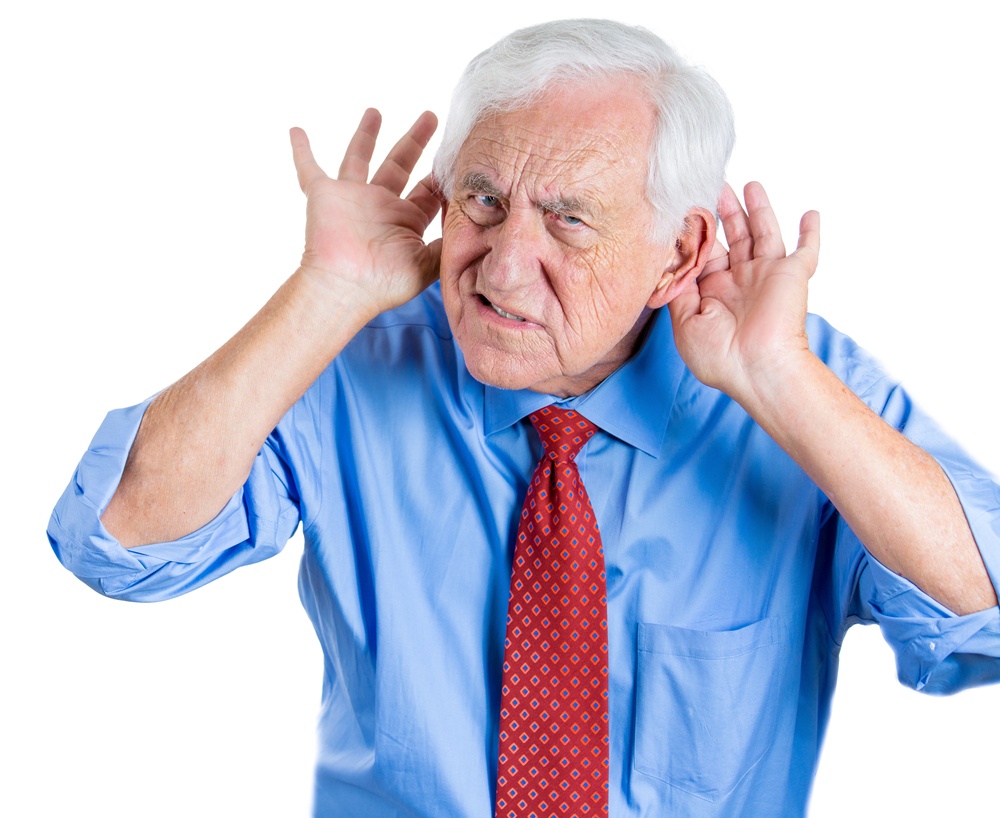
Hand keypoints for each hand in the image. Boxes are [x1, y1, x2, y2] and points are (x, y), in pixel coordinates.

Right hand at [290, 109, 442, 318]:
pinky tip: (296, 130)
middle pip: (401, 164)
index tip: (458, 152)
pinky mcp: (324, 195)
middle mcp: (380, 206)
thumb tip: (478, 227)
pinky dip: (301, 151)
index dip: (441, 174)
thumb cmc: (385, 283)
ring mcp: (352, 199)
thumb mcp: (429, 263)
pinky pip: (308, 168)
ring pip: (360, 157)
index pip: (428, 190)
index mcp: (406, 221)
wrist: (345, 288)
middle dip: (416, 140)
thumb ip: (449, 243)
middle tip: (431, 117)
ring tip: (375, 110)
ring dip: (366, 134)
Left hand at [667, 182, 819, 403]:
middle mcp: (740, 281)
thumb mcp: (684, 322)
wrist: (757, 368)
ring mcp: (767, 276)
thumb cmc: (719, 354)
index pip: (704, 254)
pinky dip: (811, 232)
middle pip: (732, 237)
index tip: (684, 208)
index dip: (696, 232)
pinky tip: (811, 213)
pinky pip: (808, 250)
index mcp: (714, 292)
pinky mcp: (793, 275)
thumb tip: (671, 264)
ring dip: (757, 209)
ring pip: (763, 232)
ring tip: (747, 184)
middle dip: (723, 212)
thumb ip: (679, 290)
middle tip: (712, 185)